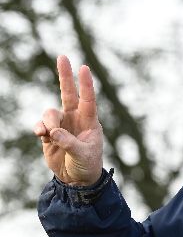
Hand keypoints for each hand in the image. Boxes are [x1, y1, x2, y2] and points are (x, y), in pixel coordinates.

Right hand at [34, 55, 103, 185]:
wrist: (77, 180)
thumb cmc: (88, 165)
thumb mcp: (83, 155)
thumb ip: (69, 142)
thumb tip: (54, 132)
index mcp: (90, 122)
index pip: (88, 99)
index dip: (85, 84)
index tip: (84, 67)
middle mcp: (76, 119)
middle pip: (69, 93)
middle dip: (65, 76)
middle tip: (63, 56)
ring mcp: (62, 125)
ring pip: (50, 112)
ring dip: (48, 121)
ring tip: (49, 134)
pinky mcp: (50, 134)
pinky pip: (41, 125)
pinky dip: (39, 128)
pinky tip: (42, 135)